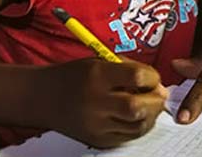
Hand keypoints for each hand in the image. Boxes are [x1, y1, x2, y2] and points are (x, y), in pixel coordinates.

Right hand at [37, 58, 167, 147]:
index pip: (137, 76)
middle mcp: (96, 102)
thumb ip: (128, 69)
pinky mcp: (97, 140)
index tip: (152, 78)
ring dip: (151, 115)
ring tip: (149, 105)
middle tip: (158, 94)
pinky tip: (136, 117)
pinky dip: (138, 127)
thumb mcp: (99, 61)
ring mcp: (96, 125)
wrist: (42, 97)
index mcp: (97, 75)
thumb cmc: (74, 76)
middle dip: (156, 100)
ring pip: (138, 126)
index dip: (152, 77)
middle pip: (139, 107)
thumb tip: (158, 85)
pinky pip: (128, 137)